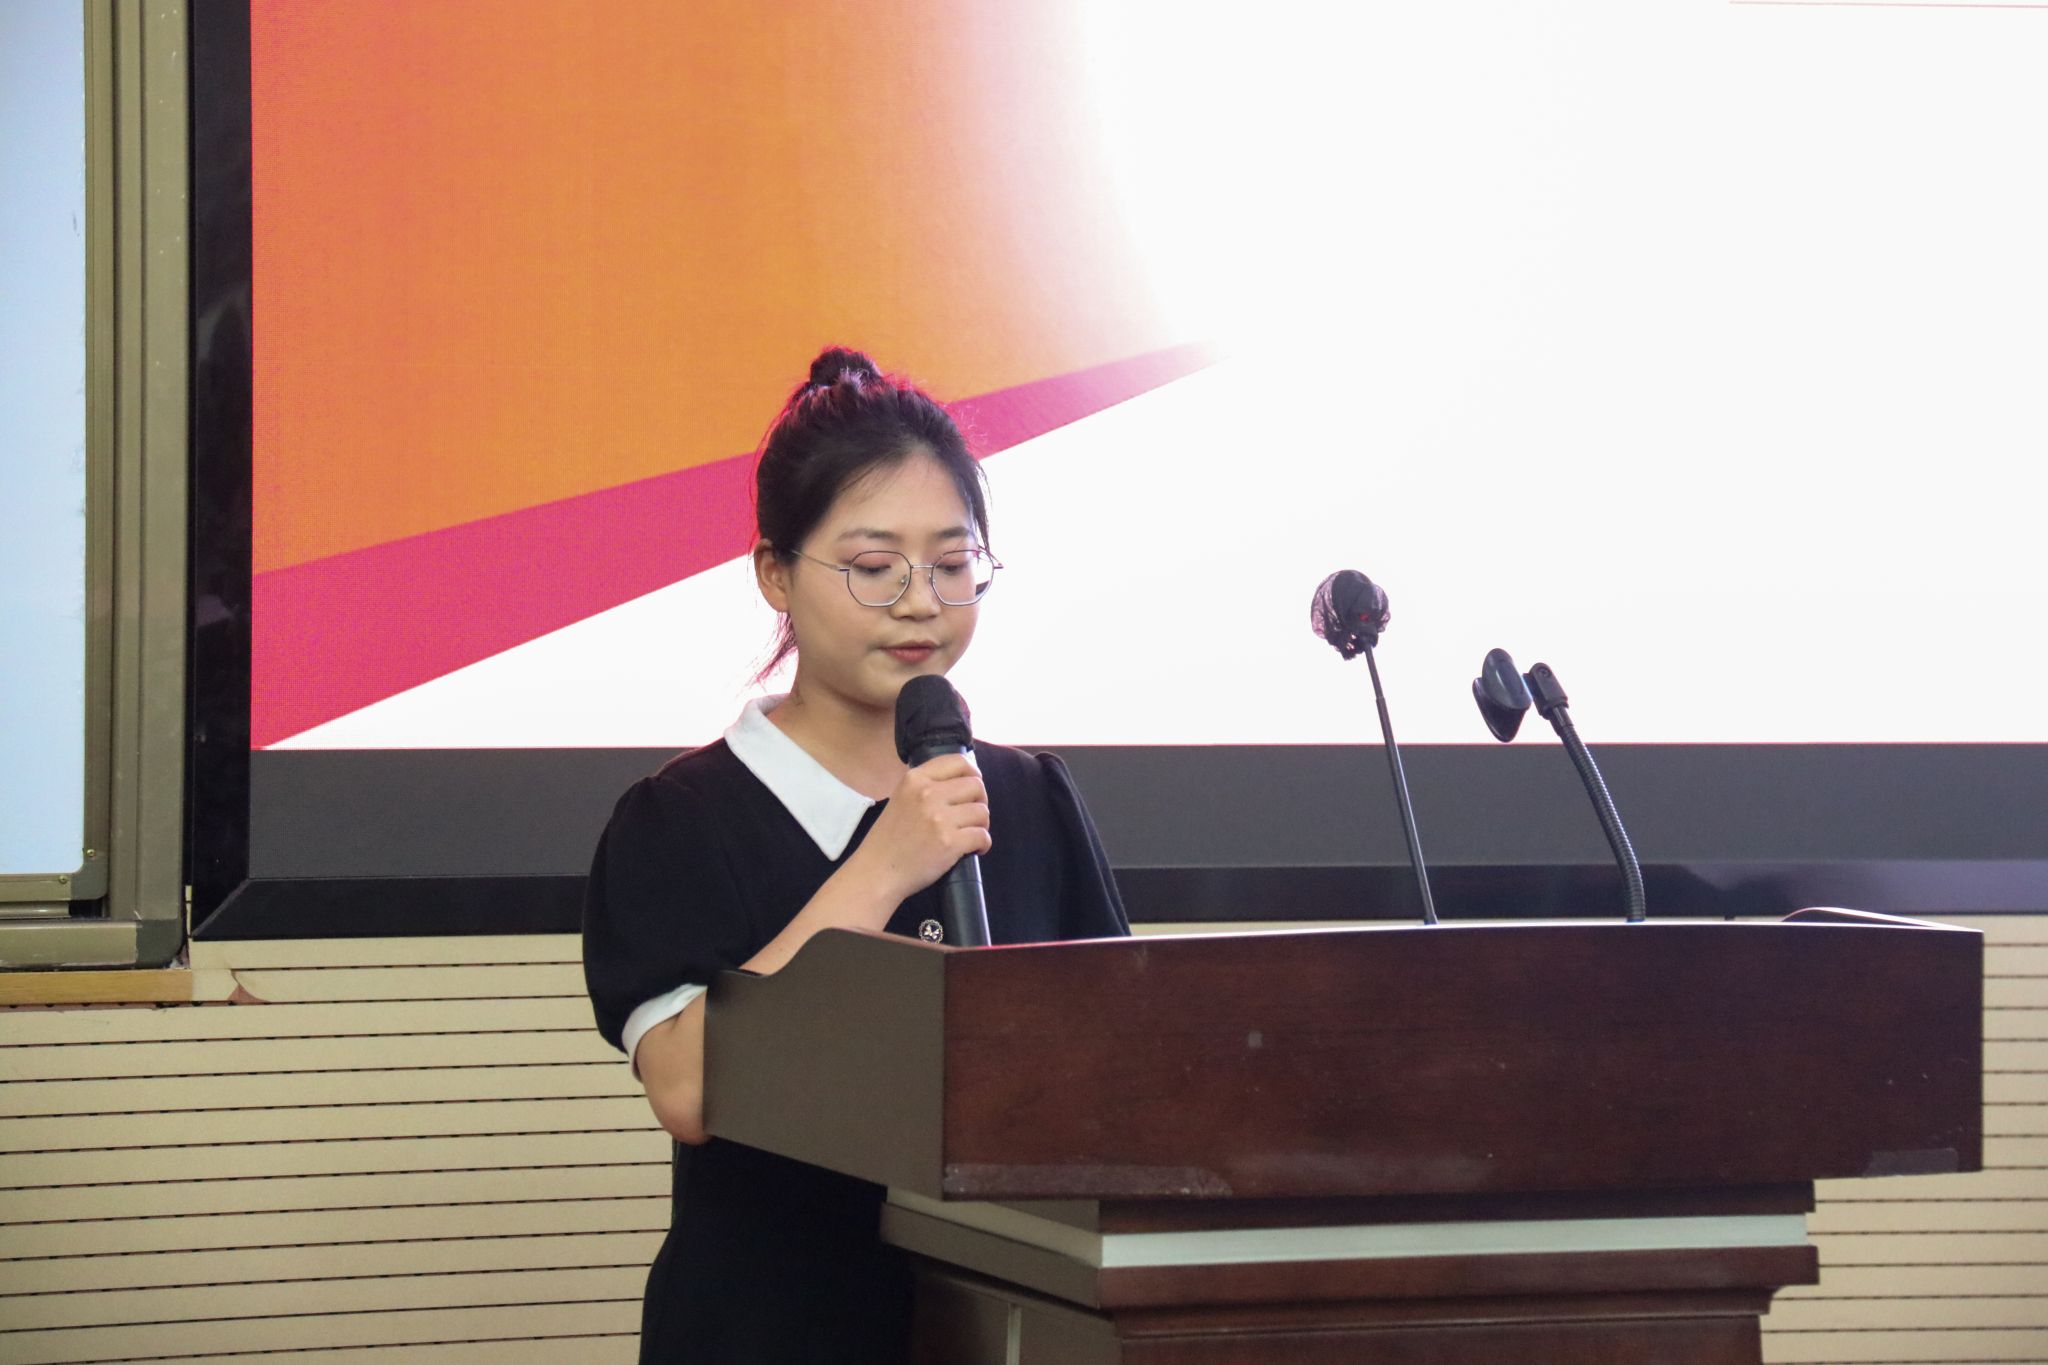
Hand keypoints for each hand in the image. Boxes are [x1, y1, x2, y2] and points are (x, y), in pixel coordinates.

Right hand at [848, 753, 990, 904]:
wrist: (878, 872)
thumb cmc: (888, 838)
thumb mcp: (901, 798)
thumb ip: (926, 786)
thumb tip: (960, 780)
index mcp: (915, 779)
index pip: (958, 761)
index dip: (973, 774)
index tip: (972, 788)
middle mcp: (928, 794)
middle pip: (976, 785)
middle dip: (980, 801)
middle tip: (972, 815)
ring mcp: (939, 818)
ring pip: (982, 811)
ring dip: (981, 824)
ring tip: (970, 834)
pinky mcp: (950, 843)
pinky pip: (983, 836)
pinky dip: (983, 844)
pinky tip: (974, 849)